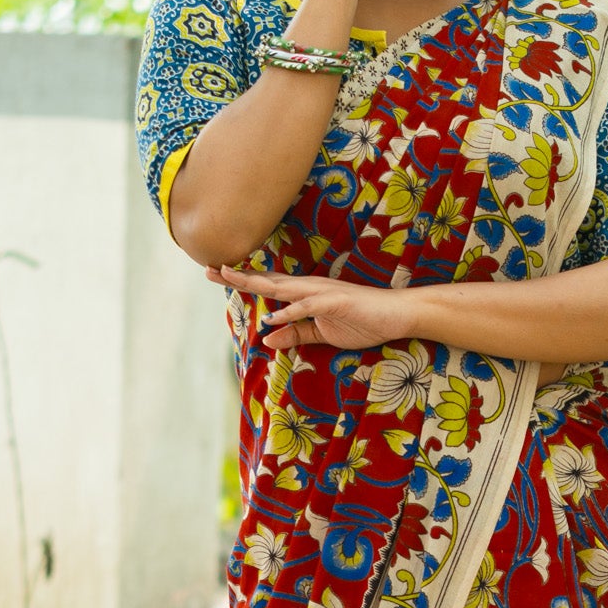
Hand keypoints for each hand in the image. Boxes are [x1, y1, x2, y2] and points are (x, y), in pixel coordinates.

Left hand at [208, 263, 415, 351]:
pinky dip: (290, 311)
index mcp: (305, 295)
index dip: (242, 280)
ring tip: (231, 277)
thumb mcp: (323, 334)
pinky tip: (272, 316)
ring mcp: (323, 293)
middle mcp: (309, 288)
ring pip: (283, 286)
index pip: (268, 286)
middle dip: (239, 275)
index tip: (216, 273)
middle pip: (268, 280)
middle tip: (209, 268)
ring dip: (257, 282)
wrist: (398, 315)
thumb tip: (267, 339)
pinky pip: (308, 307)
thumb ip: (296, 334)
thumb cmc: (363, 321)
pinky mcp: (337, 302)